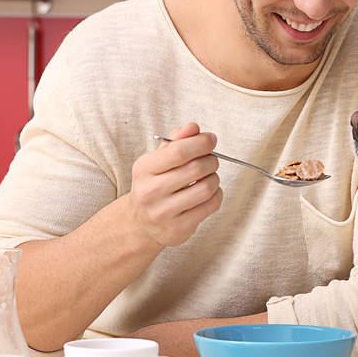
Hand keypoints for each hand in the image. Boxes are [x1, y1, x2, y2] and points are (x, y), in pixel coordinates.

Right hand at [127, 122, 221, 249]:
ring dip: (215, 178)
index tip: (211, 139)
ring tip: (209, 176)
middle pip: (195, 169)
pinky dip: (217, 195)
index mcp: (144, 169)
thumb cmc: (154, 184)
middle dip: (211, 160)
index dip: (201, 142)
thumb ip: (176, 141)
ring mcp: (164, 212)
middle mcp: (150, 192)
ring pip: (206, 188)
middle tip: (212, 159)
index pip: (179, 151)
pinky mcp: (178, 228)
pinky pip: (210, 206)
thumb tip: (193, 127)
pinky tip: (210, 192)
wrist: (140, 223)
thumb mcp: (157, 160)